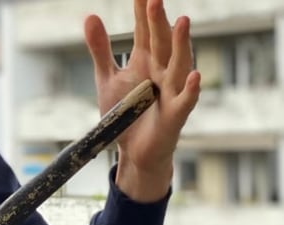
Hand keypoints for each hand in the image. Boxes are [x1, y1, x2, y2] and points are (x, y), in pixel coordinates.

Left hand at [84, 0, 200, 201]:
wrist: (133, 151)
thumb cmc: (124, 112)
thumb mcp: (107, 78)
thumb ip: (100, 49)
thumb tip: (90, 15)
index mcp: (145, 61)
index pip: (144, 31)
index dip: (142, 11)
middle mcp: (162, 71)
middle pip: (161, 43)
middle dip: (158, 22)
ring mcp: (171, 92)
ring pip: (179, 65)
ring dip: (181, 45)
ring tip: (182, 21)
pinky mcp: (175, 115)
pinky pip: (185, 100)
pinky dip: (190, 89)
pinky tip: (194, 75)